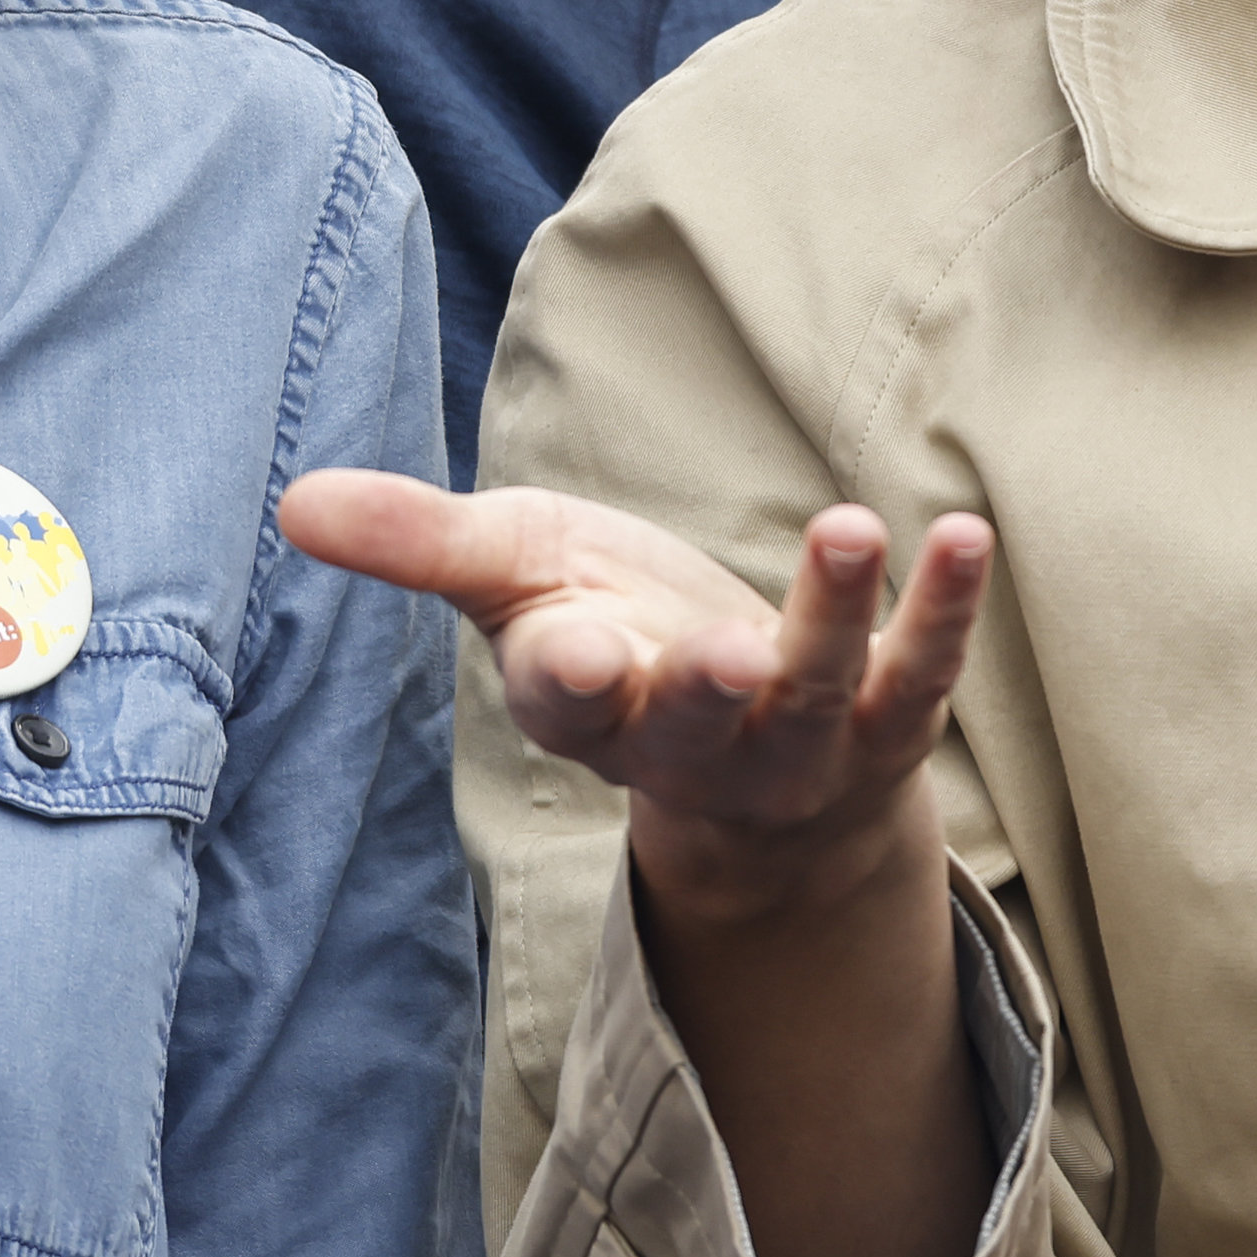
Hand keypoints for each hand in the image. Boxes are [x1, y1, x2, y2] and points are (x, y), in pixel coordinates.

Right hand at [279, 472, 992, 925]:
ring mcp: (793, 743)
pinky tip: (963, 536)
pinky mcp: (885, 724)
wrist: (749, 755)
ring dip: (834, 619)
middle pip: (690, 722)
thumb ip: (416, 540)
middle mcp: (689, 741)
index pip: (568, 700)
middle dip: (704, 686)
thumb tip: (293, 501)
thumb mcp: (511, 577)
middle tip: (725, 648)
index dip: (575, 674)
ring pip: (812, 696)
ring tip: (850, 529)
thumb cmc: (612, 637)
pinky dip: (941, 614)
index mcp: (586, 705)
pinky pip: (918, 677)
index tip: (580, 650)